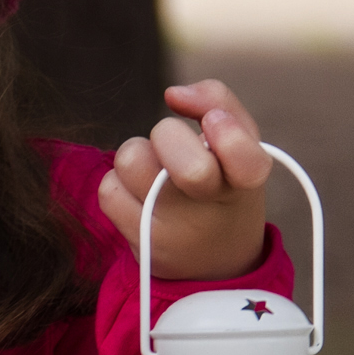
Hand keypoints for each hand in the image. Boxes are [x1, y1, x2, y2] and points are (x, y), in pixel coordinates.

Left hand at [97, 79, 271, 280]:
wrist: (214, 261)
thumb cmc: (224, 187)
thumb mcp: (241, 144)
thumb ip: (217, 101)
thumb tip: (173, 93)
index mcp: (245, 181)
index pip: (243, 158)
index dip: (226, 132)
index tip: (213, 122)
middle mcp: (210, 208)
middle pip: (177, 153)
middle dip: (168, 135)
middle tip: (176, 146)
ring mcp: (172, 228)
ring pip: (131, 160)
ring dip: (140, 155)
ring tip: (157, 171)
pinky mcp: (139, 240)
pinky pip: (108, 188)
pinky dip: (120, 183)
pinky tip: (141, 195)